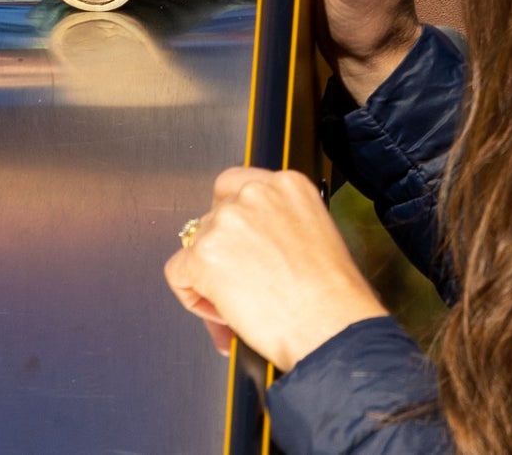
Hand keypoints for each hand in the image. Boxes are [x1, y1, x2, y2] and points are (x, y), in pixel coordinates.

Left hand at [164, 167, 388, 369]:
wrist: (330, 324)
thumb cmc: (333, 294)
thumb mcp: (315, 236)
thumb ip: (278, 225)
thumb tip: (248, 245)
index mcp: (287, 185)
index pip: (237, 185)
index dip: (233, 220)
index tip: (238, 242)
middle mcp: (254, 195)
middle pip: (213, 217)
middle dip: (222, 252)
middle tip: (241, 282)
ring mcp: (226, 221)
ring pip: (195, 246)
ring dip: (209, 275)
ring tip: (239, 304)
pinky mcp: (203, 254)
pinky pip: (178, 274)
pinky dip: (193, 297)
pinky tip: (222, 312)